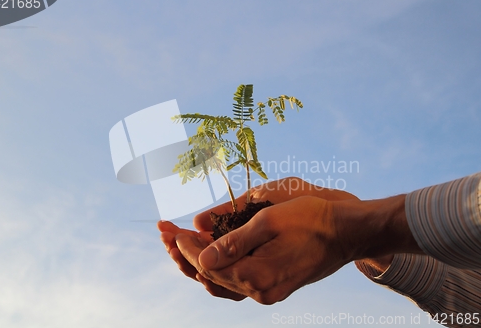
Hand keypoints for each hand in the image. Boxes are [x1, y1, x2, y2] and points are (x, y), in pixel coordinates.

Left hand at [160, 177, 358, 301]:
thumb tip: (202, 258)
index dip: (187, 247)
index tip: (173, 229)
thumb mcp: (269, 222)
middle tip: (166, 234)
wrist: (345, 233)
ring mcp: (267, 292)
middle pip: (211, 276)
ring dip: (200, 263)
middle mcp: (260, 291)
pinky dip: (219, 271)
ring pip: (222, 282)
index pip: (209, 264)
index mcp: (257, 275)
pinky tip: (209, 258)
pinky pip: (237, 284)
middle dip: (187, 254)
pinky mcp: (273, 288)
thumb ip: (233, 242)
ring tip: (180, 245)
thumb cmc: (311, 219)